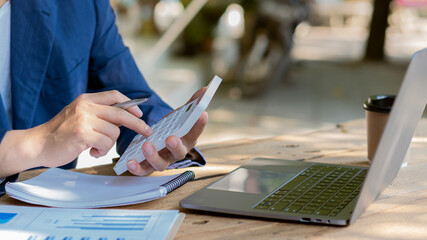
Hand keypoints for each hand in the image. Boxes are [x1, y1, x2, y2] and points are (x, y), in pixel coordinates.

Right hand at [0, 90, 152, 176]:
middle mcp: (85, 106)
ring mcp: (83, 119)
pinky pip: (106, 143)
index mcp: (86, 100)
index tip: (140, 113)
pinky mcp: (82, 134)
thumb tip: (127, 115)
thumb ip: (99, 113)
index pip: (115, 96)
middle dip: (138, 124)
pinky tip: (92, 151)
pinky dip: (102, 150)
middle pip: (121, 113)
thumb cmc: (61, 133)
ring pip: (114, 132)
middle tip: (147, 131)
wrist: (38, 144)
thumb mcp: (80, 115)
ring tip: (95, 146)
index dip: (131, 104)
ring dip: (108, 143)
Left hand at [126, 87, 207, 175]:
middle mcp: (175, 153)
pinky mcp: (147, 166)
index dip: (200, 125)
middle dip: (175, 146)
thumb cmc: (172, 128)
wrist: (158, 142)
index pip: (195, 133)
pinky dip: (137, 169)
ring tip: (146, 145)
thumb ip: (193, 102)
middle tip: (171, 138)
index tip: (202, 114)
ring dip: (153, 156)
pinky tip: (131, 162)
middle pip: (179, 153)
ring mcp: (162, 161)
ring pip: (160, 164)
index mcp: (186, 140)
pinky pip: (143, 170)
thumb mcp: (181, 115)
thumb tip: (205, 89)